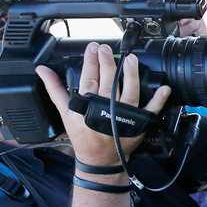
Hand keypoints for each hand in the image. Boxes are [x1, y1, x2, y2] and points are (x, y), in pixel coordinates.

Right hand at [38, 44, 170, 165]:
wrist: (99, 159)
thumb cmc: (82, 134)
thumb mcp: (65, 111)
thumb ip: (54, 88)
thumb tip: (42, 70)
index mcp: (87, 105)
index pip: (89, 78)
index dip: (91, 61)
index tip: (93, 47)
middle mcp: (105, 109)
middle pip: (108, 82)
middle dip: (108, 62)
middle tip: (106, 48)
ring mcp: (123, 116)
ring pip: (129, 92)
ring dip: (131, 75)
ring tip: (131, 59)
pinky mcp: (138, 123)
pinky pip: (150, 110)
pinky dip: (158, 100)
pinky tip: (164, 88)